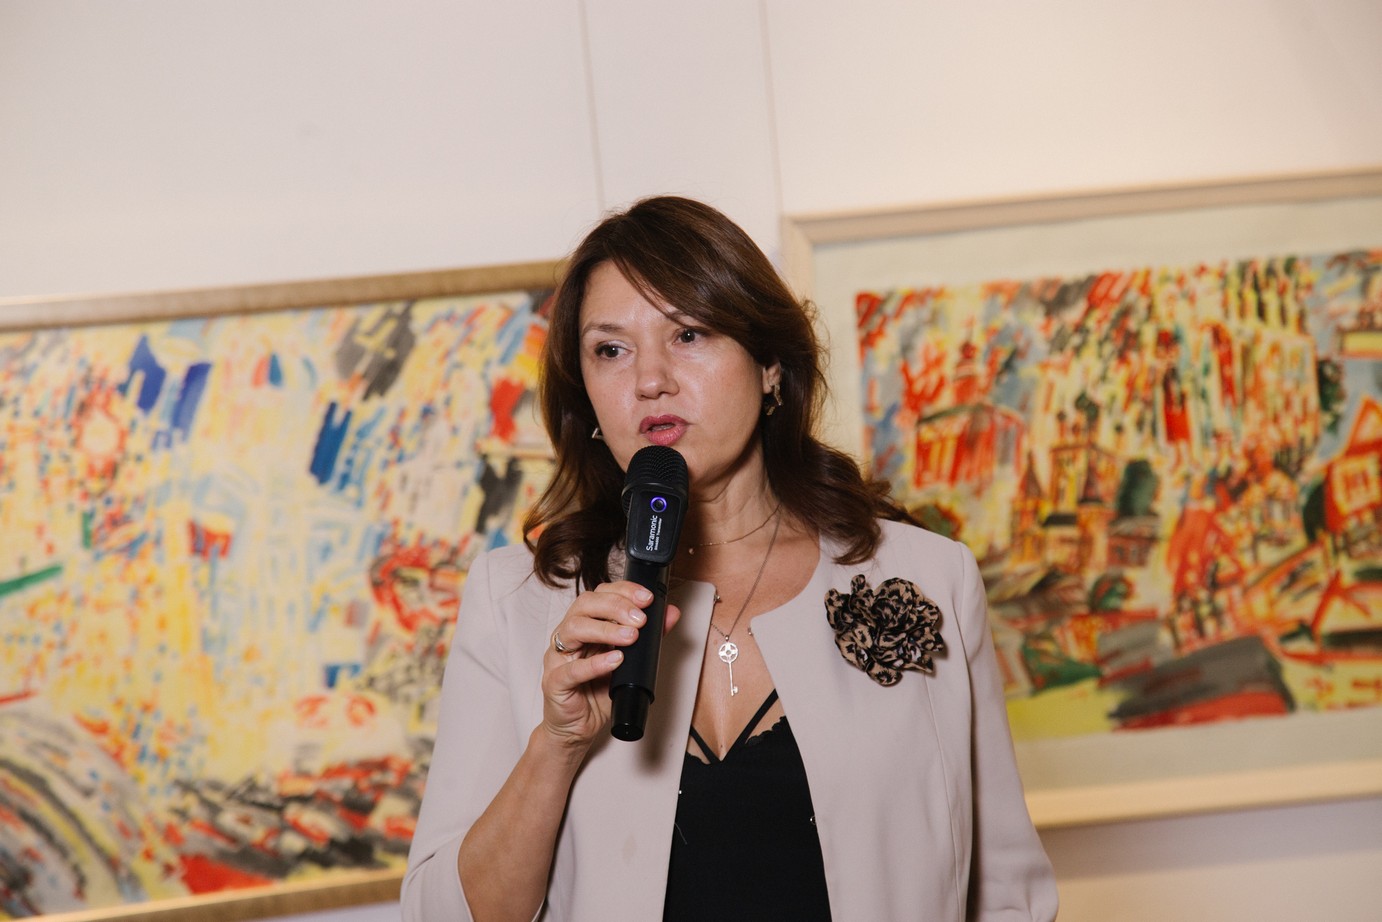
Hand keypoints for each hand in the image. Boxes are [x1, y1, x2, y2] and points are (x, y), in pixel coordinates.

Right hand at [540, 581, 680, 748]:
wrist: (578, 728)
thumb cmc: (597, 692)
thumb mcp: (629, 662)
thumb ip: (648, 637)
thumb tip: (670, 613)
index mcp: (585, 625)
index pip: (599, 594)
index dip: (623, 591)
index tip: (646, 598)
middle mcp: (569, 635)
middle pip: (585, 605)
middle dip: (616, 606)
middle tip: (640, 619)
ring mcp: (558, 658)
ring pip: (574, 629)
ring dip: (605, 629)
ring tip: (630, 637)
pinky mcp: (555, 682)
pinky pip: (571, 669)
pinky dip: (594, 663)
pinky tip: (614, 660)